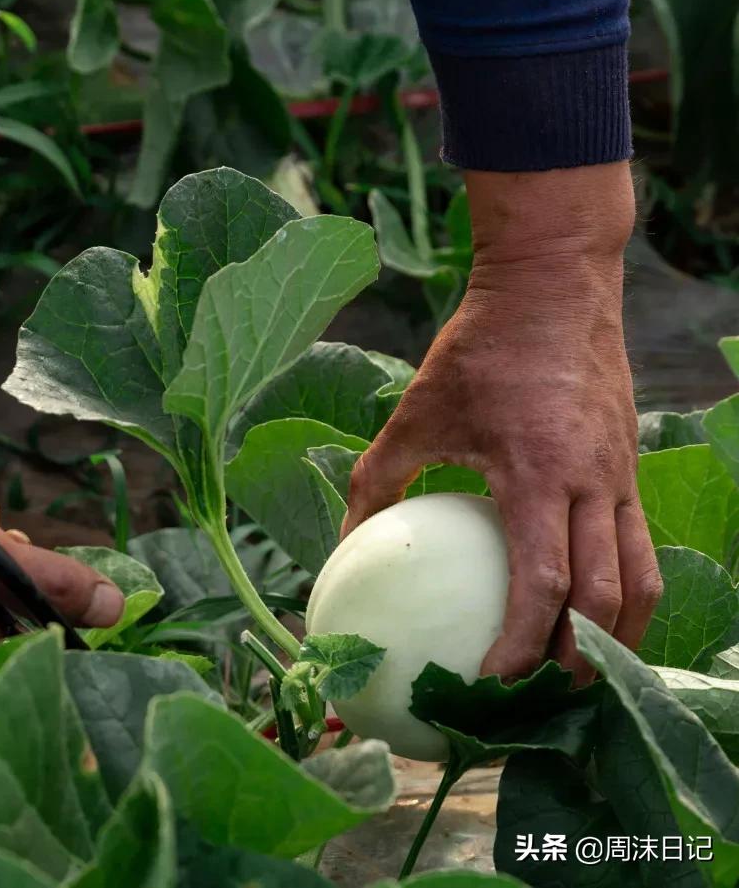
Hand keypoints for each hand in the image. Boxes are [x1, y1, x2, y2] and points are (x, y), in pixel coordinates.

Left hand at [343, 164, 662, 684]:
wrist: (554, 283)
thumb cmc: (480, 346)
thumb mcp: (416, 408)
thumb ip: (378, 474)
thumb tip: (345, 538)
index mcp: (539, 475)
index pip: (544, 587)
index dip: (522, 649)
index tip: (491, 687)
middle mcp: (594, 484)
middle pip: (607, 601)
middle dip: (580, 664)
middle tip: (540, 704)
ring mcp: (621, 475)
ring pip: (642, 579)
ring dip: (618, 637)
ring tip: (579, 671)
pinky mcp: (630, 464)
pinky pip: (642, 543)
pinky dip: (626, 588)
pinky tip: (592, 604)